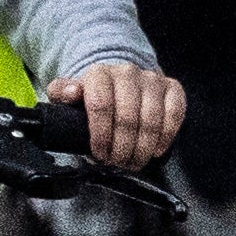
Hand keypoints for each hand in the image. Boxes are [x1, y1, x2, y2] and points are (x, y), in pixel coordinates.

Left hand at [50, 59, 183, 170]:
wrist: (120, 84)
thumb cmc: (94, 96)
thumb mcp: (69, 95)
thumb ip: (61, 93)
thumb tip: (71, 92)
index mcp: (99, 74)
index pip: (100, 106)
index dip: (101, 135)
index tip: (100, 154)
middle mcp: (127, 73)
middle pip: (127, 117)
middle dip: (122, 148)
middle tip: (117, 163)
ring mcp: (152, 79)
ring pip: (151, 119)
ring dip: (143, 147)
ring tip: (133, 161)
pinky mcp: (172, 87)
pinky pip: (174, 114)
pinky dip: (166, 137)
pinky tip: (155, 150)